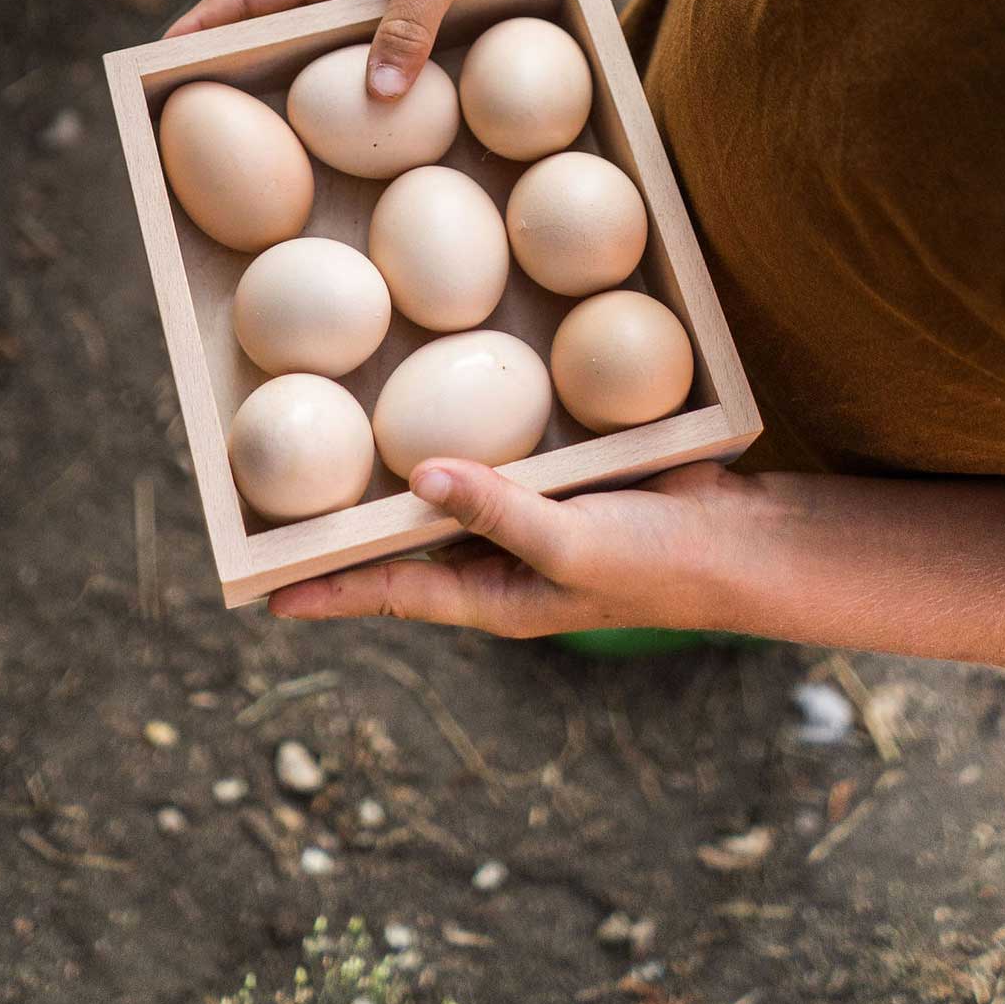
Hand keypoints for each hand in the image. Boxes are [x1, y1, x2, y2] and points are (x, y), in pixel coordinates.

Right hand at [165, 0, 556, 96]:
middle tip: (202, 122)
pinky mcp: (420, 19)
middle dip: (235, 69)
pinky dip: (362, 93)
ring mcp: (381, 6)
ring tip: (270, 144)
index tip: (160, 59)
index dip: (202, 25)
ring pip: (326, 55)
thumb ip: (409, 25)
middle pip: (275, 34)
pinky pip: (377, 62)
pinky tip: (371, 130)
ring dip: (300, 89)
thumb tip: (376, 96)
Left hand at [268, 458, 756, 637]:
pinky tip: (433, 407)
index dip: (330, 591)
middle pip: (406, 549)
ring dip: (398, 485)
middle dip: (348, 537)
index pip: (393, 593)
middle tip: (281, 513)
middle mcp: (500, 561)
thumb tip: (415, 479)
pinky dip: (461, 443)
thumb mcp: (569, 542)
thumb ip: (496, 512)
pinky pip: (494, 463)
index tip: (266, 594)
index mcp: (494, 596)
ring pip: (445, 501)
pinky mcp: (556, 480)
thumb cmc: (655, 562)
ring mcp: (527, 519)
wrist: (738, 540)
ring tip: (334, 458)